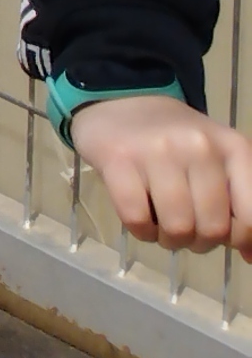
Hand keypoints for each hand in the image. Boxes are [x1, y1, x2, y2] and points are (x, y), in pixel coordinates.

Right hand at [69, 94, 251, 253]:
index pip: (251, 215)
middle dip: (199, 242)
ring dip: (170, 240)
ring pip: (176, 227)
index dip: (242, 239)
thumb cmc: (178, 140)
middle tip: (188, 231)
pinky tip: (141, 221)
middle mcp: (199, 146)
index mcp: (233, 147)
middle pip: (211, 227)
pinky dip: (141, 231)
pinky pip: (136, 218)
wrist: (123, 101)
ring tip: (163, 227)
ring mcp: (157, 151)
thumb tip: (251, 256)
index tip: (229, 240)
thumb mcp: (220, 159)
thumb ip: (240, 202)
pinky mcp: (118, 158)